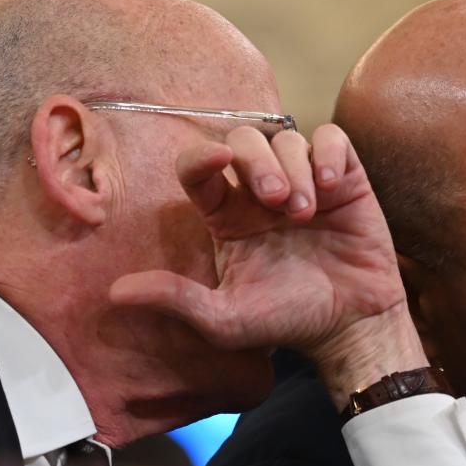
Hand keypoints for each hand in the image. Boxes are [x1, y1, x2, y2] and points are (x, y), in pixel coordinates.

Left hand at [109, 124, 426, 405]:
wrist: (349, 325)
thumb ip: (175, 299)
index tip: (217, 161)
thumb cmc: (286, 321)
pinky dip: (329, 154)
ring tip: (306, 213)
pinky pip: (332, 140)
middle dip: (257, 163)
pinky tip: (331, 187)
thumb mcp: (224, 319)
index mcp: (225, 215)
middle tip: (275, 202)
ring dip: (295, 170)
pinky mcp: (343, 179)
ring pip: (288, 140)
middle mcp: (258, 191)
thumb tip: (116, 293)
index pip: (199, 168)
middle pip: (243, 141)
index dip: (201, 155)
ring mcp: (302, 180)